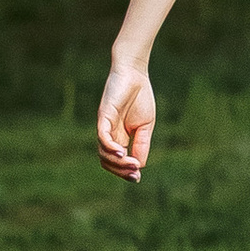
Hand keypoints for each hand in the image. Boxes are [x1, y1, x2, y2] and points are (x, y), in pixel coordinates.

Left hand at [96, 56, 154, 182]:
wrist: (135, 73)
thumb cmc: (140, 97)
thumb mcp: (145, 126)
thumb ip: (142, 144)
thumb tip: (139, 165)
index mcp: (119, 138)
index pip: (116, 161)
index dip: (124, 171)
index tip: (137, 177)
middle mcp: (109, 134)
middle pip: (107, 161)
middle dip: (121, 171)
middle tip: (134, 175)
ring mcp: (105, 126)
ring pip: (104, 152)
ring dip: (117, 162)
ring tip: (132, 165)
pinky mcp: (103, 116)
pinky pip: (103, 137)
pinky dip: (110, 147)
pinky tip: (122, 152)